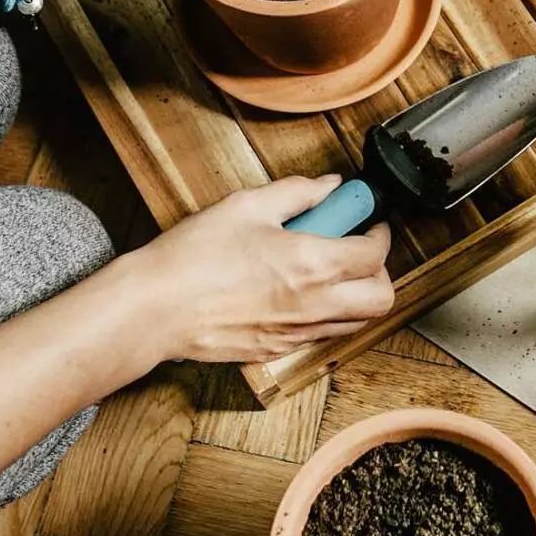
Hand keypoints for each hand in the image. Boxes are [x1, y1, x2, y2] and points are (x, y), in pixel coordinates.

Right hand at [127, 176, 393, 363]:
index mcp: (311, 265)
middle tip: (355, 247)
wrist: (154, 309)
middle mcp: (312, 306)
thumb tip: (331, 186)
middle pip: (380, 299)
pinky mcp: (275, 349)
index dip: (381, 233)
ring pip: (355, 322)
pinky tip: (296, 288)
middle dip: (379, 270)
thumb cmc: (195, 255)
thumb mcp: (248, 205)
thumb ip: (298, 192)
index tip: (370, 219)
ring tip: (325, 266)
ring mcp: (295, 334)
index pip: (374, 255)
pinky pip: (321, 334)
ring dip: (354, 294)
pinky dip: (325, 311)